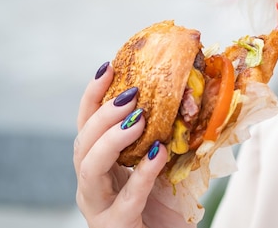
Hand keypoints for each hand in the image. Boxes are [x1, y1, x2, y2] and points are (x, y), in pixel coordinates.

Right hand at [74, 62, 193, 227]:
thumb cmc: (166, 205)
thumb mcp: (168, 163)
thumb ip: (173, 134)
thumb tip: (195, 95)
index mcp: (101, 165)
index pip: (87, 124)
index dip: (93, 95)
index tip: (109, 66)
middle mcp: (93, 185)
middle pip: (82, 142)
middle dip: (102, 114)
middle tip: (129, 94)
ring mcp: (100, 208)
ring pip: (90, 169)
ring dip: (111, 140)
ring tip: (138, 119)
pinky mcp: (117, 227)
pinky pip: (126, 200)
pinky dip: (142, 175)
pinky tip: (159, 154)